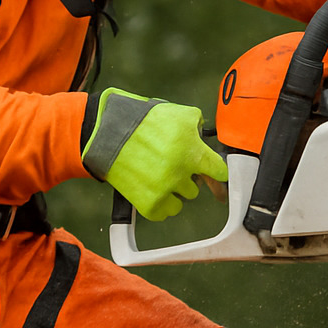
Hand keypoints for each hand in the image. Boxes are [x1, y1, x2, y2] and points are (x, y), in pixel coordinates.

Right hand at [80, 89, 227, 220]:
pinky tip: (151, 187)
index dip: (216, 170)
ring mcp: (164, 190)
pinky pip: (165, 212)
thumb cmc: (142, 122)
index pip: (219, 172)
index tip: (214, 173)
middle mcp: (180, 173)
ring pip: (182, 200)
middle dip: (186, 176)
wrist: (108, 133)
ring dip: (174, 190)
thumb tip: (205, 140)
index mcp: (192, 152)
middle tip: (171, 165)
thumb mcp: (179, 115)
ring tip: (158, 175)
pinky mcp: (149, 204)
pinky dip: (160, 203)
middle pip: (196, 187)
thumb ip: (199, 128)